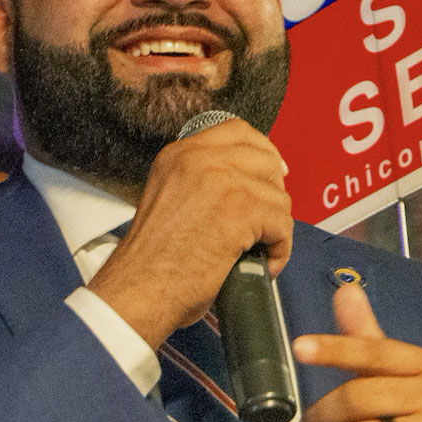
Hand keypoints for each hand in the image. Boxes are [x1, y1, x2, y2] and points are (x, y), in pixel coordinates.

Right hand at [88, 118, 291, 348]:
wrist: (139, 289)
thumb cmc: (152, 262)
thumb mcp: (169, 199)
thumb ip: (201, 182)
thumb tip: (246, 183)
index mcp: (178, 154)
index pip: (236, 131)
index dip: (262, 153)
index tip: (272, 174)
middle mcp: (199, 159)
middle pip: (264, 157)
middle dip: (273, 191)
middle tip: (268, 219)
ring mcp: (221, 180)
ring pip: (276, 194)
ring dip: (276, 227)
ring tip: (261, 250)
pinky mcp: (240, 209)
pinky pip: (282, 223)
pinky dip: (279, 249)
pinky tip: (264, 263)